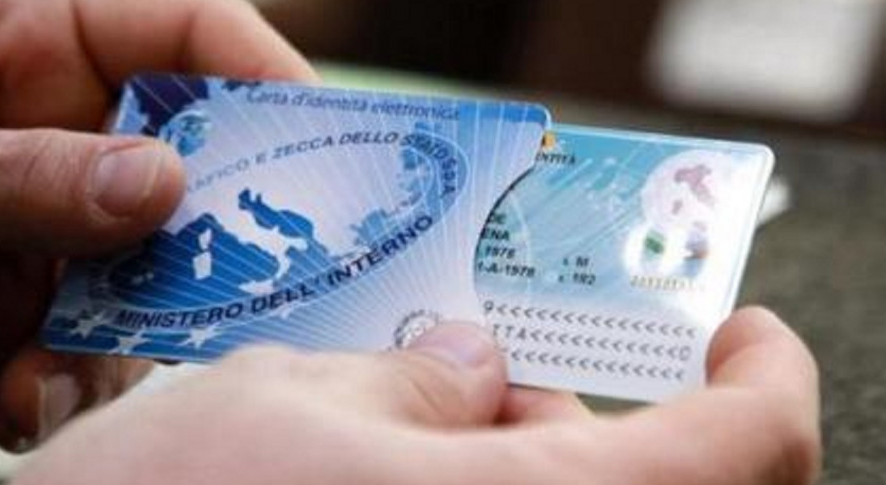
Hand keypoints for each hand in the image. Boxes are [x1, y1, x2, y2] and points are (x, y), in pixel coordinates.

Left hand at [0, 0, 315, 450]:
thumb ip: (22, 173)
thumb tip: (164, 188)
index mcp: (12, 28)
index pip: (179, 29)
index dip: (260, 76)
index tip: (323, 146)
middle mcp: (48, 119)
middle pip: (189, 157)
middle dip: (203, 233)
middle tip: (237, 286)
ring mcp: (47, 216)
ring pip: (154, 267)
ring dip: (123, 330)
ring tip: (46, 370)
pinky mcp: (30, 301)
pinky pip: (101, 336)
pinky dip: (71, 377)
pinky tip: (19, 398)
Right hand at [14, 307, 820, 484]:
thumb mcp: (273, 407)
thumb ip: (405, 382)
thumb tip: (470, 370)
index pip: (752, 450)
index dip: (764, 376)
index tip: (738, 329)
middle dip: (593, 422)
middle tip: (502, 370)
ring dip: (517, 473)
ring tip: (418, 426)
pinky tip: (391, 482)